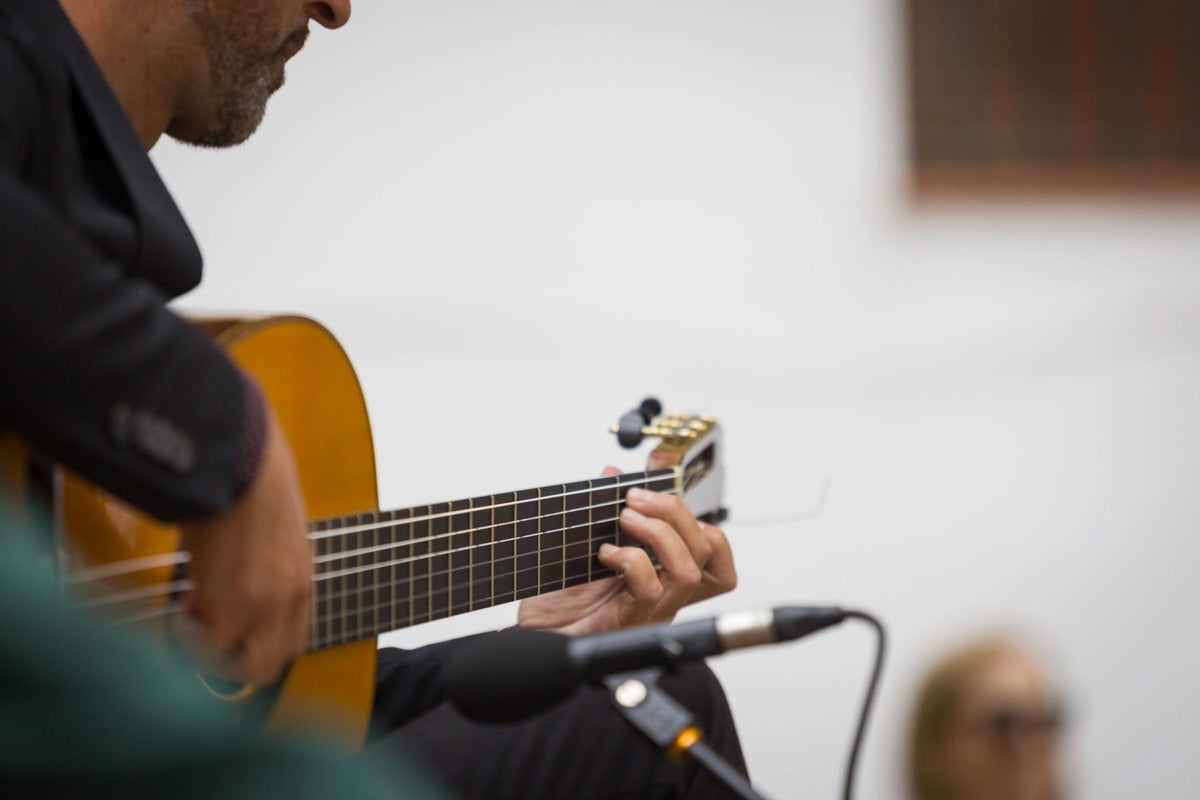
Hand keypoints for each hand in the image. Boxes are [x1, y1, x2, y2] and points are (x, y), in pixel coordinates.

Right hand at [176, 412, 310, 683]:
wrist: (242, 462)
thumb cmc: (253, 479)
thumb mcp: (275, 529)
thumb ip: (268, 563)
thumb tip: (239, 575)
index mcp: (303, 579)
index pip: (293, 641)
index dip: (257, 639)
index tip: (231, 619)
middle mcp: (292, 600)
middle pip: (270, 665)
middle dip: (233, 656)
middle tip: (206, 622)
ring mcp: (265, 608)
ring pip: (242, 666)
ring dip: (212, 649)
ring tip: (192, 609)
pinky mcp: (232, 607)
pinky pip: (209, 646)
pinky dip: (189, 632)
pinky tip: (183, 598)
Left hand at [517, 467, 735, 635]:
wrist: (533, 634)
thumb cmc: (560, 600)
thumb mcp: (585, 542)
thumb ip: (604, 507)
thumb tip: (612, 473)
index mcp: (664, 574)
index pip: (714, 552)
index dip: (700, 518)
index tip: (660, 496)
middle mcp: (665, 593)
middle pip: (707, 551)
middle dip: (675, 512)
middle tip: (636, 499)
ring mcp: (651, 610)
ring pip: (688, 571)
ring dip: (659, 534)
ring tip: (625, 521)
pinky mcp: (628, 621)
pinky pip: (650, 589)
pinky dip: (631, 560)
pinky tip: (606, 555)